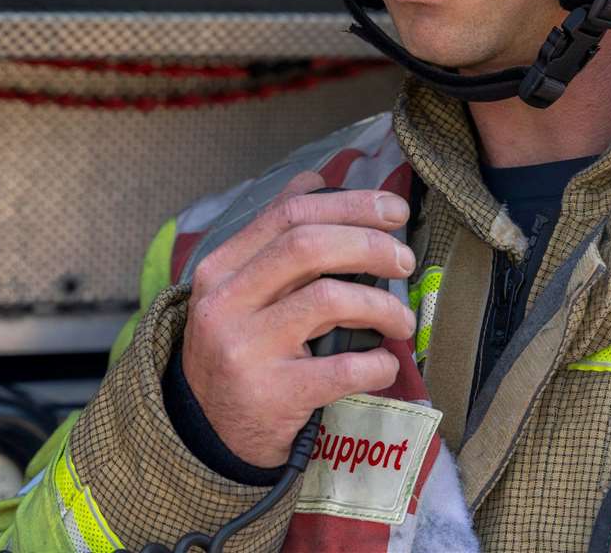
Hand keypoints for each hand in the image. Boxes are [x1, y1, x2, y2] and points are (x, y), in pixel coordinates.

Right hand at [180, 171, 416, 467]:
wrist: (207, 432)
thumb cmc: (237, 349)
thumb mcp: (237, 289)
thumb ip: (272, 236)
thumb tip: (316, 178)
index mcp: (219, 268)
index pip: (288, 215)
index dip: (349, 205)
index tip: (394, 211)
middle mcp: (225, 303)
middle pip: (308, 247)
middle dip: (369, 245)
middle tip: (404, 261)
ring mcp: (246, 350)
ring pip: (328, 301)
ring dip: (381, 305)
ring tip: (402, 321)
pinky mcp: (272, 395)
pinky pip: (341, 368)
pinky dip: (376, 364)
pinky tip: (386, 364)